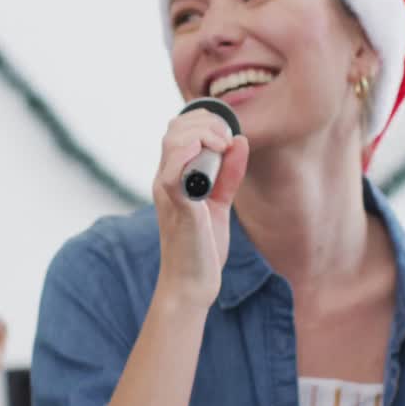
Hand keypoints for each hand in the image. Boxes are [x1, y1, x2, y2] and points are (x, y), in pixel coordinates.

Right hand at [151, 109, 249, 308]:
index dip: (202, 121)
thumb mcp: (219, 204)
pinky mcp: (176, 206)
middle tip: (227, 139)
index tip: (227, 133)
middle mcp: (164, 180)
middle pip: (174, 129)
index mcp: (172, 177)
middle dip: (205, 123)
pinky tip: (209, 152)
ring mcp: (167, 192)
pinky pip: (174, 171)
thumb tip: (240, 141)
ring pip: (173, 142)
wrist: (192, 284)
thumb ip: (228, 174)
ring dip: (203, 134)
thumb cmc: (202, 247)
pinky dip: (190, 154)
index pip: (177, 131)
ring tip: (222, 145)